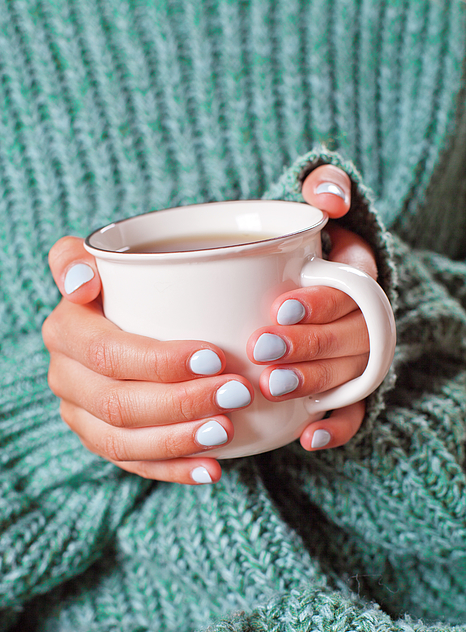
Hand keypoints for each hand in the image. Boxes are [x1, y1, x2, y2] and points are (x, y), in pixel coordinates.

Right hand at [43, 238, 254, 483]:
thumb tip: (82, 285)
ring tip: (227, 429)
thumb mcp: (102, 262)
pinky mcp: (100, 441)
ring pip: (123, 442)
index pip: (109, 353)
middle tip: (237, 393)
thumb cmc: (124, 286)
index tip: (216, 356)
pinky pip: (134, 466)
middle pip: (119, 403)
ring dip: (179, 440)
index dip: (160, 361)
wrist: (119, 320)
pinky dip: (175, 470)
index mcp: (64, 331)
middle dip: (182, 403)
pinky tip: (212, 468)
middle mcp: (65, 377)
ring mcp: (80, 415)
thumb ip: (77, 259)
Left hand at [248, 164, 377, 450]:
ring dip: (315, 383)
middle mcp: (365, 316)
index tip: (279, 306)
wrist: (297, 279)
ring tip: (272, 386)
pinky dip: (337, 427)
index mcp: (358, 273)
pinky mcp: (348, 387)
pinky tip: (309, 437)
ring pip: (350, 375)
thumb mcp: (305, 206)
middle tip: (264, 349)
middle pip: (350, 336)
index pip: (353, 288)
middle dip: (309, 345)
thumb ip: (323, 186)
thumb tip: (333, 198)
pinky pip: (354, 411)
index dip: (321, 302)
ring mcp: (358, 354)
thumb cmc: (293, 244)